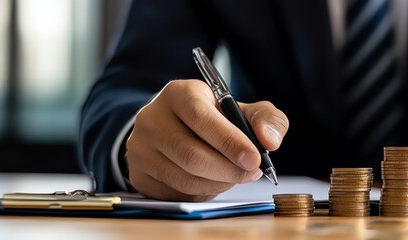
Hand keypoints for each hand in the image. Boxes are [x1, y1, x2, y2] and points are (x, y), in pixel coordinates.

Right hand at [125, 80, 288, 201]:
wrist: (178, 129)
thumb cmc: (216, 119)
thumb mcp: (244, 111)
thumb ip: (267, 119)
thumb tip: (269, 140)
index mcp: (179, 93)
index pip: (201, 118)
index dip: (230, 142)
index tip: (255, 159)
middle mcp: (152, 117)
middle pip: (192, 154)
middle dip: (229, 170)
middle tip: (251, 173)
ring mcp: (140, 147)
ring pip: (184, 176)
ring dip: (219, 183)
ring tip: (235, 176)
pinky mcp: (138, 173)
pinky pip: (175, 192)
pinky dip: (202, 192)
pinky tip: (213, 181)